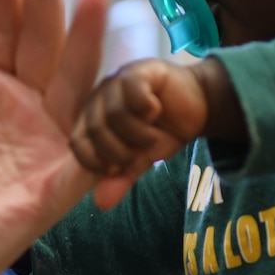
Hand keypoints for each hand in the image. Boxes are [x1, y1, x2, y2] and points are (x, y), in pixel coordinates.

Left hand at [70, 60, 210, 209]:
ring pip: (114, 113)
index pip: (77, 143)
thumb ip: (121, 179)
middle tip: (142, 152)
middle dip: (121, 151)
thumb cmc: (162, 132)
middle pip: (96, 130)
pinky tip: (157, 110)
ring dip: (139, 133)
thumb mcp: (141, 160)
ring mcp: (116, 81)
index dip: (97, 161)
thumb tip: (101, 204)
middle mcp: (99, 98)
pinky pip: (132, 91)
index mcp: (92, 119)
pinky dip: (146, 108)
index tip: (121, 167)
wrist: (196, 106)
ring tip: (153, 135)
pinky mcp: (138, 70)